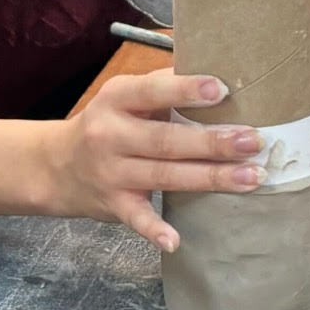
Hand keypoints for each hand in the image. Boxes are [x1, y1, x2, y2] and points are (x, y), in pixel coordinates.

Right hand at [40, 67, 264, 247]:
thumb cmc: (108, 123)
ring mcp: (111, 173)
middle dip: (212, 142)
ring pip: (165, 176)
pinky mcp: (113, 205)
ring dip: (210, 178)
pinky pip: (136, 218)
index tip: (222, 90)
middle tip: (252, 141)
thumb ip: (162, 85)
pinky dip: (154, 231)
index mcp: (116, 99)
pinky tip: (175, 240)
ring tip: (251, 177)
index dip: (185, 90)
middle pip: (166, 140)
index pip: (152, 91)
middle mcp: (110, 135)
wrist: (56, 165)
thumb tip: (217, 70)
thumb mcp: (123, 95)